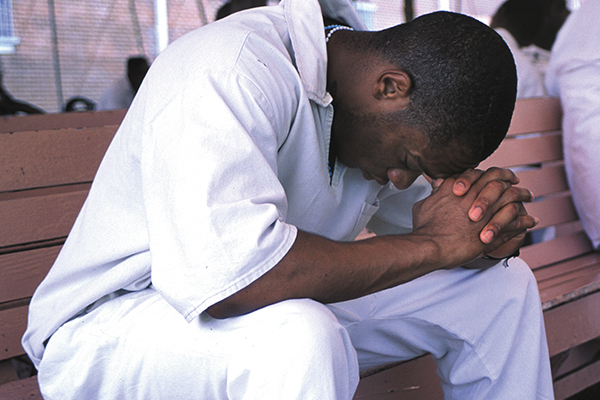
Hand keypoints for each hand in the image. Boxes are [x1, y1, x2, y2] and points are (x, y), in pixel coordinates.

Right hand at [412, 168, 536, 268]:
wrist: (430, 246)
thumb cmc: (425, 228)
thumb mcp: (424, 204)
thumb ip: (435, 193)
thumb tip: (436, 185)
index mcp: (459, 188)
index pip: (481, 173)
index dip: (492, 172)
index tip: (498, 175)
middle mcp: (476, 197)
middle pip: (500, 181)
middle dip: (512, 179)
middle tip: (518, 182)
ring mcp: (487, 213)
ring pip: (512, 199)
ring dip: (523, 196)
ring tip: (529, 196)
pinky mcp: (494, 231)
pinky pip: (516, 222)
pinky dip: (525, 221)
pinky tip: (531, 221)